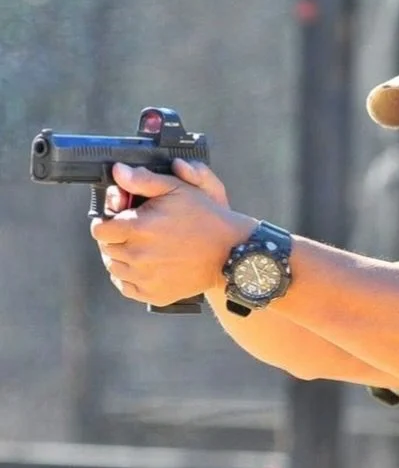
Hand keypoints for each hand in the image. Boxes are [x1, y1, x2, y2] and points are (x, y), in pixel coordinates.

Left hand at [91, 159, 253, 305]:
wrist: (231, 254)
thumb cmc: (206, 218)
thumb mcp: (178, 189)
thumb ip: (143, 180)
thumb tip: (118, 172)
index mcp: (138, 228)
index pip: (99, 229)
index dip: (106, 222)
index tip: (117, 220)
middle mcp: (138, 256)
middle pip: (106, 249)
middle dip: (114, 239)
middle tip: (131, 233)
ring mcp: (146, 278)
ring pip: (114, 269)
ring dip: (120, 258)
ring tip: (138, 249)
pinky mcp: (155, 295)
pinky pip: (127, 288)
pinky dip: (130, 278)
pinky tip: (142, 268)